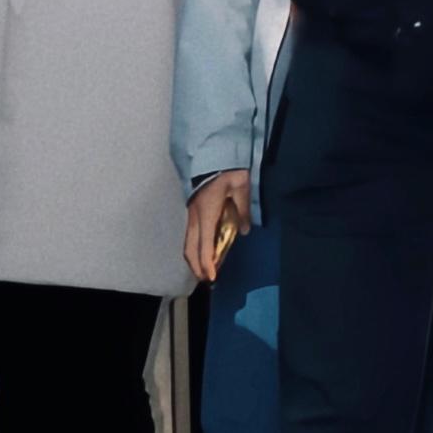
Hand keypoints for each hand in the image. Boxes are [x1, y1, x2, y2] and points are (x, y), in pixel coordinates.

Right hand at [185, 168, 252, 284]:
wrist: (212, 152)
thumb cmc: (227, 168)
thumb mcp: (240, 185)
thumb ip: (242, 208)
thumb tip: (244, 231)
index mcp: (206, 212)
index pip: (204, 244)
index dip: (206, 263)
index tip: (211, 277)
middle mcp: (195, 216)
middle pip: (191, 248)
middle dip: (197, 266)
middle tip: (207, 280)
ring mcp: (191, 214)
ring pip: (188, 243)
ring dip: (194, 259)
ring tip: (204, 271)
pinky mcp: (192, 212)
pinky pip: (191, 236)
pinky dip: (195, 249)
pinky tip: (204, 253)